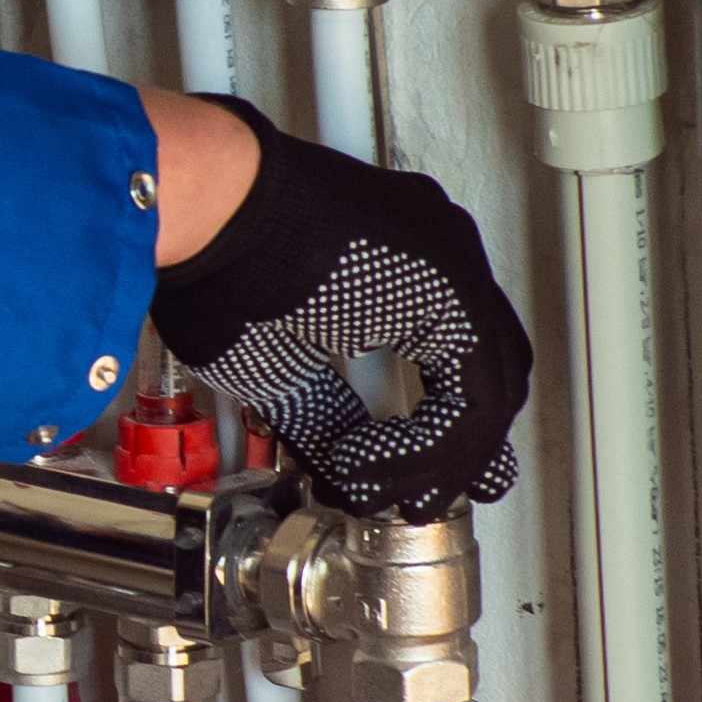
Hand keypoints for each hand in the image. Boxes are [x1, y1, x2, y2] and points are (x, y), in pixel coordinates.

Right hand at [149, 101, 529, 514]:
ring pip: (491, 392)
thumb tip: (350, 474)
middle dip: (461, 447)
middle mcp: (441, 254)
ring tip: (389, 489)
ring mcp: (454, 265)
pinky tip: (370, 458)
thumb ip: (329, 416)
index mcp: (400, 260)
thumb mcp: (281, 363)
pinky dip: (427, 445)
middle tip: (426, 493)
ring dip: (442, 457)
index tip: (411, 465)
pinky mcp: (453, 292)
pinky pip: (471, 398)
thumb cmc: (214, 262)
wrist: (209, 208)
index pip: (455, 355)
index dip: (439, 422)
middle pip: (491, 371)